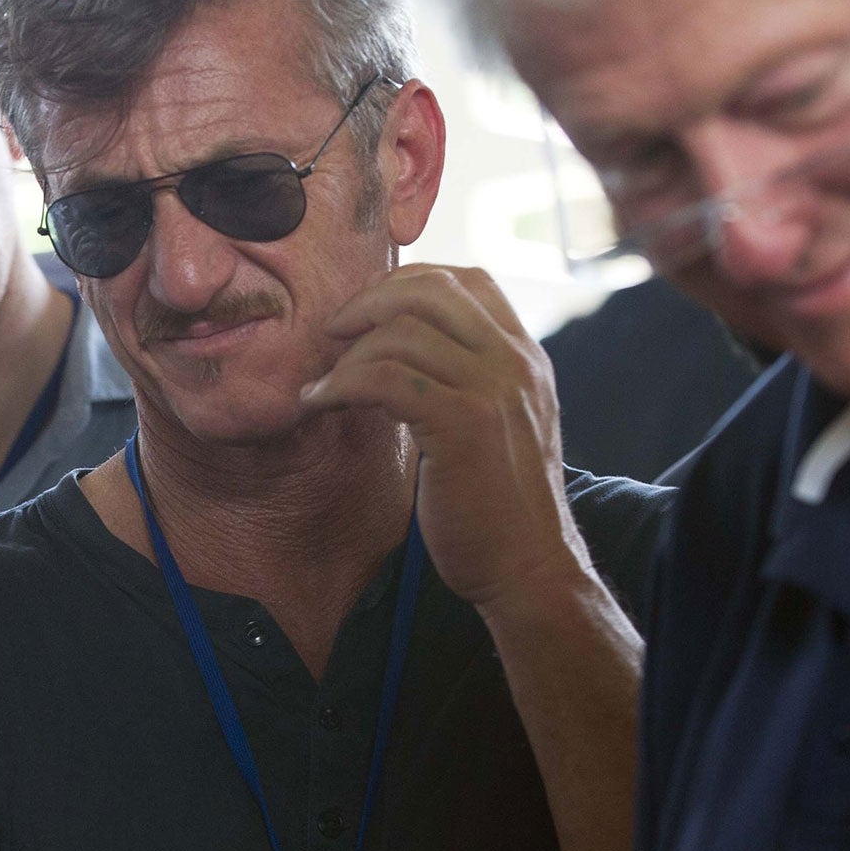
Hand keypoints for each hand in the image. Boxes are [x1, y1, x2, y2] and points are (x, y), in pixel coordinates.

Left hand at [301, 263, 591, 614]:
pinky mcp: (462, 425)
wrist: (529, 570)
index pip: (469, 280)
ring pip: (402, 331)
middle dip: (368, 301)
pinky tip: (320, 403)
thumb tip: (406, 358)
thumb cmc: (501, 511)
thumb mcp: (502, 429)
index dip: (408, 282)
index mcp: (526, 359)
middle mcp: (515, 363)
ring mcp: (493, 390)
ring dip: (346, 353)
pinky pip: (385, 378)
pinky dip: (340, 385)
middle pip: (431, 288)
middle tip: (332, 333)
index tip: (368, 313)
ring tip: (323, 384)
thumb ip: (473, 385)